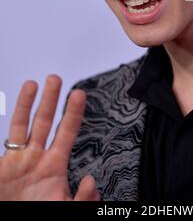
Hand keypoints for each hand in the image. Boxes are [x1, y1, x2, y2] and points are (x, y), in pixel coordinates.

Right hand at [0, 75, 99, 200]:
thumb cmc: (38, 216)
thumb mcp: (65, 208)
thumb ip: (82, 199)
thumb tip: (91, 182)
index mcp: (54, 166)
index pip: (66, 132)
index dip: (73, 112)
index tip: (78, 94)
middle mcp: (36, 158)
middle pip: (44, 121)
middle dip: (50, 99)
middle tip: (55, 78)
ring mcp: (18, 160)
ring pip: (23, 125)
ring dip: (26, 104)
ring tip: (32, 84)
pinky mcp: (2, 167)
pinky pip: (6, 139)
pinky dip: (6, 118)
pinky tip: (4, 103)